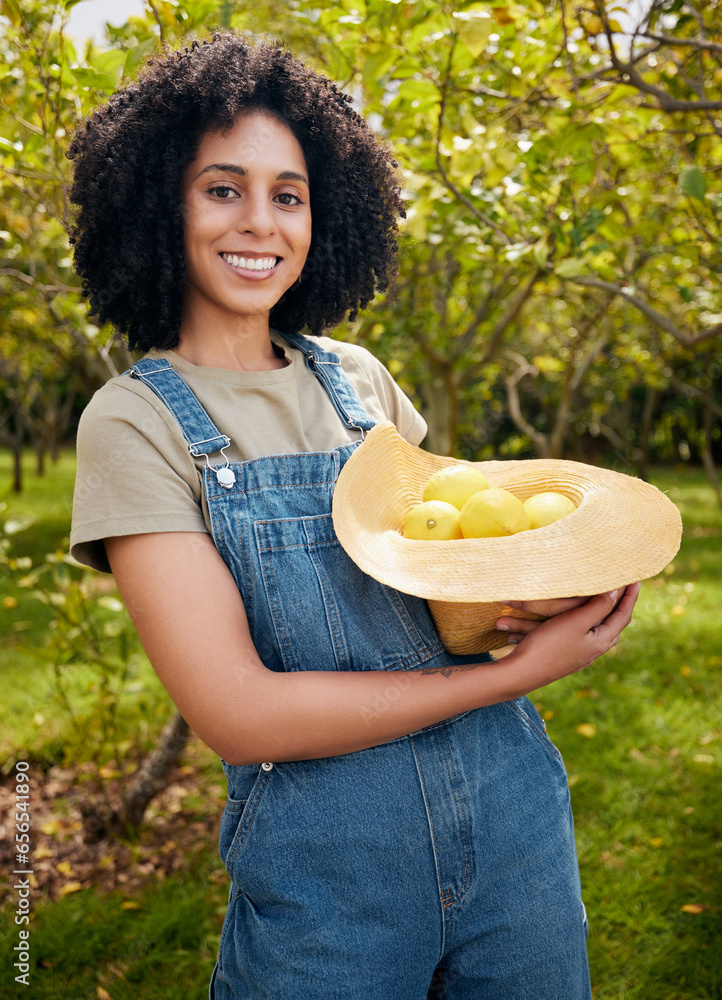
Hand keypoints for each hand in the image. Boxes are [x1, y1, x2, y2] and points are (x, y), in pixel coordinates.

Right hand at [501, 583, 640, 679]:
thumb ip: (598, 606)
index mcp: (601, 641)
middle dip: (622, 606)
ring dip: (607, 616)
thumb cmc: (550, 644)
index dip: (630, 596)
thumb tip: (616, 592)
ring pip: (602, 632)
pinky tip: (585, 622)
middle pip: (616, 625)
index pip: (623, 615)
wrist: (524, 672)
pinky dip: (592, 622)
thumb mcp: (576, 621)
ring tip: (610, 603)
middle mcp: (595, 650)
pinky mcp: (567, 656)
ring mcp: (581, 655)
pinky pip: (588, 636)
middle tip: (626, 589)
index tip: (636, 579)